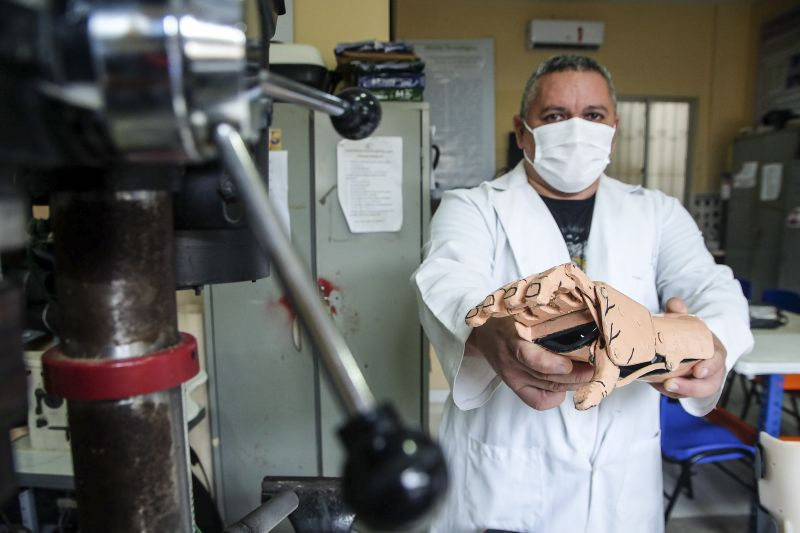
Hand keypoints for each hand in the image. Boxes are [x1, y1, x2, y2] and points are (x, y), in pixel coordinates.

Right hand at [466, 316, 593, 409]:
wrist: (483, 333)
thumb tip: (584, 307)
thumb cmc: (509, 316)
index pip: (531, 358)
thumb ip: (547, 309)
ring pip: (549, 387)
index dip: (554, 365)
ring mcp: (512, 376)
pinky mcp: (514, 387)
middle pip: (548, 376)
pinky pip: (538, 402)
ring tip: (590, 373)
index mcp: (513, 336)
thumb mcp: (523, 307)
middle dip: (577, 374)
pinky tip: (564, 387)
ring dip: (573, 383)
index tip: (574, 361)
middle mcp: (511, 360)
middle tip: (597, 366)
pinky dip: (556, 398)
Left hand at [650, 297, 727, 399]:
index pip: (718, 360)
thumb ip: (680, 313)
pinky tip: (654, 383)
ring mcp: (699, 382)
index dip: (710, 366)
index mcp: (715, 352)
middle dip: (690, 387)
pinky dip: (667, 391)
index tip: (698, 371)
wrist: (689, 348)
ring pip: (692, 393)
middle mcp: (711, 370)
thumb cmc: (690, 336)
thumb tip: (675, 304)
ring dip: (676, 392)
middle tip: (670, 384)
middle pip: (707, 385)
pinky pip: (679, 394)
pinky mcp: (686, 389)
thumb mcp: (687, 323)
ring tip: (661, 386)